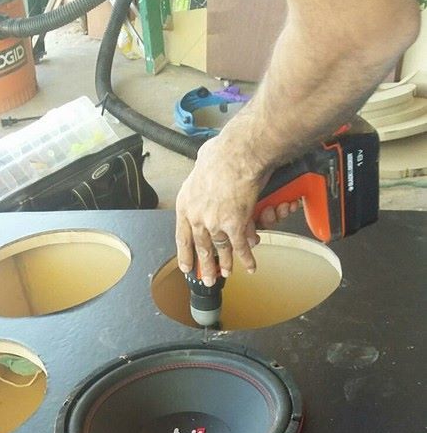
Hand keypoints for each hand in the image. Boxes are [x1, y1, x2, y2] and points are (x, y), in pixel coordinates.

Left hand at [175, 133, 298, 284]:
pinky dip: (247, 258)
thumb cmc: (223, 153)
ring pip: (221, 249)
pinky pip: (241, 247)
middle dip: (205, 266)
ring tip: (227, 273)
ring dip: (225, 264)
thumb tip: (205, 167)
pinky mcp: (234, 226)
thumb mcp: (201, 165)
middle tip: (208, 278)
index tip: (187, 267)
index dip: (185, 254)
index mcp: (186, 204)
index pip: (182, 236)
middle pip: (201, 248)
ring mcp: (215, 224)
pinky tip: (250, 266)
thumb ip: (202, 176)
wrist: (239, 153)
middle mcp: (197, 217)